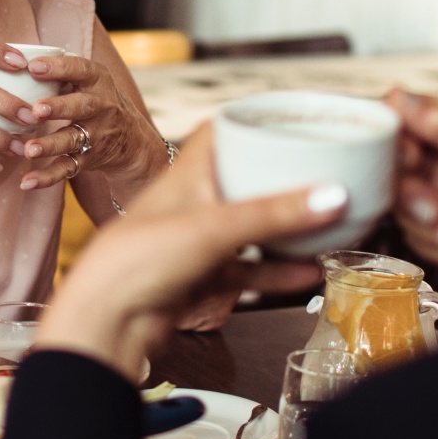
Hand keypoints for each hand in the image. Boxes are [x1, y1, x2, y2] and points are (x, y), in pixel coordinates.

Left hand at [14, 53, 166, 191]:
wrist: (132, 141)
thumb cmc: (96, 101)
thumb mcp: (89, 81)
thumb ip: (61, 71)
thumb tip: (12, 57)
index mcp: (98, 81)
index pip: (80, 69)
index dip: (58, 68)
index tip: (33, 66)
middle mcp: (101, 106)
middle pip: (81, 105)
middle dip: (59, 107)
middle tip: (36, 109)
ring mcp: (96, 135)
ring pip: (72, 139)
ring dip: (50, 144)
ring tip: (29, 149)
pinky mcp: (88, 159)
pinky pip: (67, 168)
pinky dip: (47, 176)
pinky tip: (27, 182)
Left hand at [36, 124, 343, 378]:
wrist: (106, 321)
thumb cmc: (138, 260)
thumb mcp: (214, 228)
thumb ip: (274, 214)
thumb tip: (332, 195)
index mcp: (188, 173)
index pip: (220, 131)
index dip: (251, 120)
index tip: (290, 118)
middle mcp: (192, 201)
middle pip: (242, 178)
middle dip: (279, 176)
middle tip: (320, 171)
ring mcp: (197, 241)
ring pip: (250, 227)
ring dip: (284, 226)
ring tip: (325, 220)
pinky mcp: (202, 277)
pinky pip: (249, 270)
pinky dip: (278, 270)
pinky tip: (308, 271)